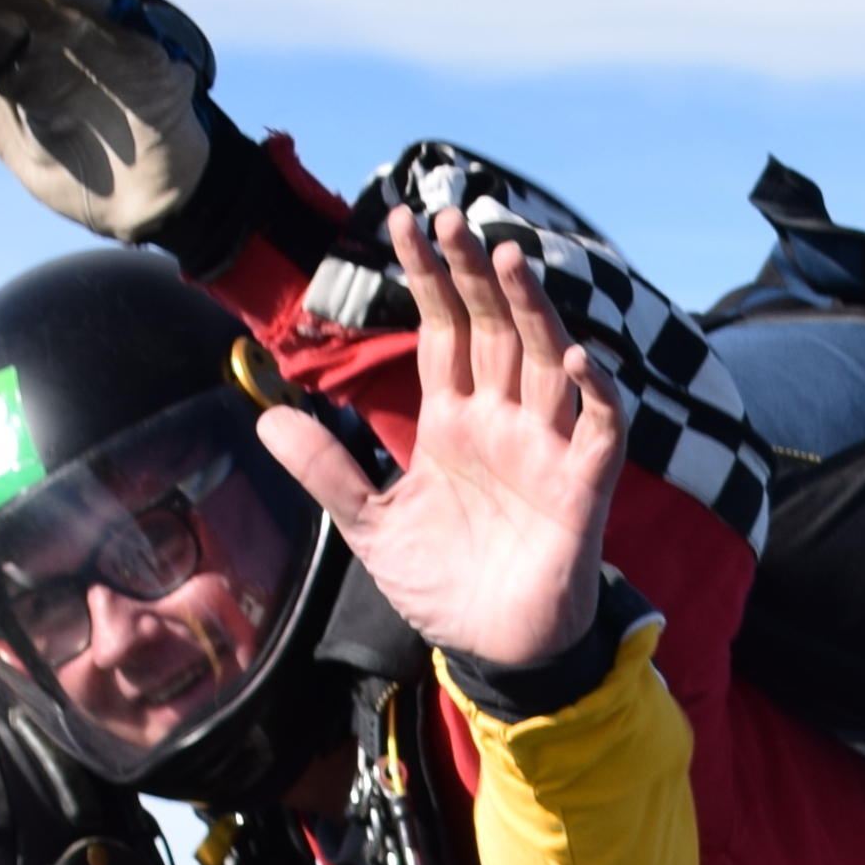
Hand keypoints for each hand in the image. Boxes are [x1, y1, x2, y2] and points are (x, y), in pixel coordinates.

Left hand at [259, 211, 614, 672]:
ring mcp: (547, 448)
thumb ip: (327, 470)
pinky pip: (602, 429)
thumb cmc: (444, 584)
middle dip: (476, 272)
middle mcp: (503, 420)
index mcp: (453, 420)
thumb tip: (262, 419)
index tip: (402, 221)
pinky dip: (597, 394)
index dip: (425, 277)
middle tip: (457, 215)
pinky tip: (577, 360)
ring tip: (512, 259)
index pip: (442, 330)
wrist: (495, 649)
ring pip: (547, 362)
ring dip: (535, 311)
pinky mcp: (584, 487)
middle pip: (494, 328)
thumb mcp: (370, 525)